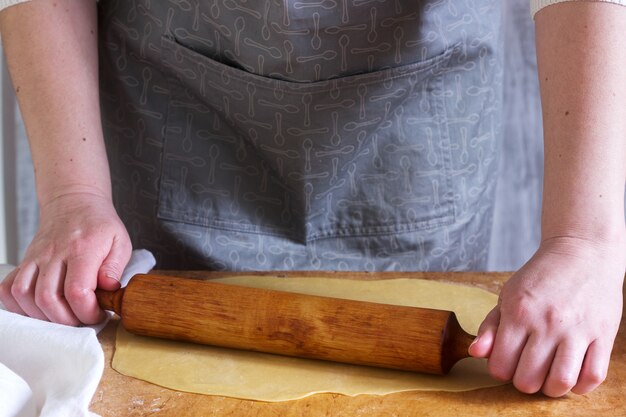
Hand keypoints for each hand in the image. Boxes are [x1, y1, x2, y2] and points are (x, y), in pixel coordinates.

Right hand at [0, 192, 131, 325]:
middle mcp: (55, 253)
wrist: (74, 203)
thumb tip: (109, 289)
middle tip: (82, 319)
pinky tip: (38, 308)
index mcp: (82, 249)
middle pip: (48, 299)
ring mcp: (36, 257)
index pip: (76, 291)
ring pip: (25, 295)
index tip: (98, 314)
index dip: (87, 312)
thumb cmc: (99, 225)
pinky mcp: (25, 261)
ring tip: (64, 316)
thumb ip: (115, 267)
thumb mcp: (120, 241)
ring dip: (43, 315)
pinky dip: (18, 305)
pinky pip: (8, 287)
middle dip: (66, 320)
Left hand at [469, 236, 625, 396]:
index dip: (499, 370)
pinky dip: (581, 386)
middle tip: (526, 371)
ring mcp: (577, 330)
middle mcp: (547, 323)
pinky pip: (593, 376)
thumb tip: (475, 353)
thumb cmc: (541, 277)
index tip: (505, 363)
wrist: (582, 253)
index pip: (500, 365)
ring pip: (560, 382)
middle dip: (522, 382)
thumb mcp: (508, 295)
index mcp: (519, 313)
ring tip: (548, 378)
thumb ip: (490, 326)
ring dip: (550, 389)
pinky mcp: (603, 334)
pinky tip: (572, 375)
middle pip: (528, 379)